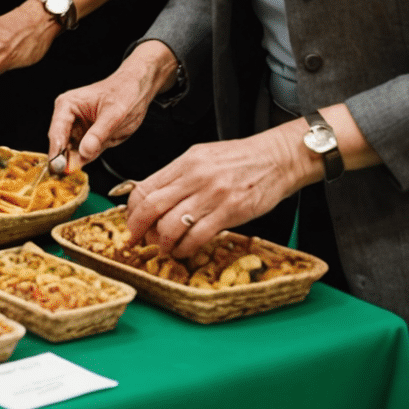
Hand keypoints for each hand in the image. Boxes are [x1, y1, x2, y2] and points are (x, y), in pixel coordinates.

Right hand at [47, 44, 171, 173]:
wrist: (138, 89)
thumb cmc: (125, 92)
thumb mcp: (115, 113)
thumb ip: (99, 133)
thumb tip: (83, 153)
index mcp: (67, 106)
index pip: (57, 131)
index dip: (56, 151)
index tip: (58, 169)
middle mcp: (67, 119)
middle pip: (59, 144)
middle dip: (61, 161)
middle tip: (62, 179)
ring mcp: (77, 130)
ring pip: (68, 152)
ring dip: (70, 165)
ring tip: (69, 180)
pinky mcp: (87, 140)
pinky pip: (81, 155)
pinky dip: (80, 164)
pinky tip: (78, 174)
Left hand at [124, 125, 315, 258]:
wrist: (278, 158)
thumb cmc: (241, 159)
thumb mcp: (202, 158)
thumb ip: (178, 176)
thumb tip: (152, 196)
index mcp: (185, 162)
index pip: (144, 187)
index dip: (131, 210)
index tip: (130, 222)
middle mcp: (195, 177)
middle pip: (152, 206)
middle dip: (138, 228)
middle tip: (136, 240)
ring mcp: (212, 195)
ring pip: (172, 224)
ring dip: (162, 242)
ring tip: (163, 248)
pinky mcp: (231, 212)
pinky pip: (198, 236)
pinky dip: (185, 248)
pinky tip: (183, 250)